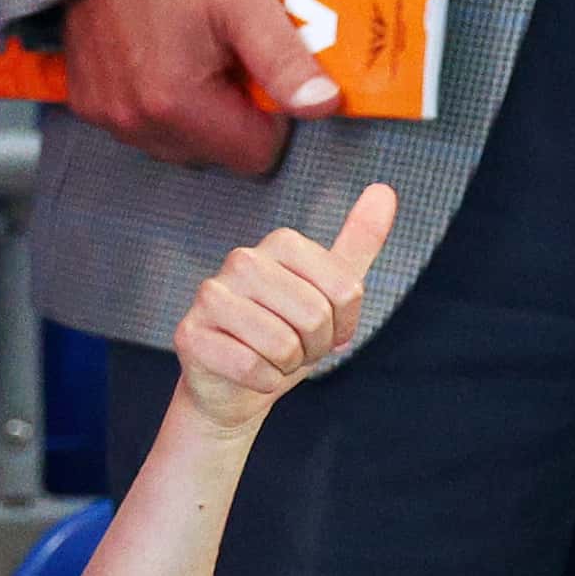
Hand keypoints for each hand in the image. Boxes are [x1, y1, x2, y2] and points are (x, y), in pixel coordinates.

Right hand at [61, 0, 338, 175]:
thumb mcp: (246, 1)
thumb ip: (285, 61)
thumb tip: (323, 106)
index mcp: (175, 103)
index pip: (252, 154)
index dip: (270, 115)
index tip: (261, 69)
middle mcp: (133, 120)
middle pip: (214, 152)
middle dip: (232, 113)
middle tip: (229, 54)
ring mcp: (103, 112)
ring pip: (177, 142)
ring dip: (196, 110)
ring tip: (196, 51)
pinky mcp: (85, 99)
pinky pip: (140, 125)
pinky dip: (158, 101)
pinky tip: (163, 54)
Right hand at [169, 186, 397, 435]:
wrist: (235, 386)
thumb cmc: (286, 335)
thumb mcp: (330, 290)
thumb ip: (358, 241)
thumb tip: (384, 189)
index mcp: (281, 242)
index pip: (346, 290)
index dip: (343, 325)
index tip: (324, 330)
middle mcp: (242, 259)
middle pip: (315, 316)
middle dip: (314, 348)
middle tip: (294, 349)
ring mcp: (210, 294)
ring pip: (282, 344)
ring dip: (286, 366)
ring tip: (270, 359)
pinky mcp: (190, 333)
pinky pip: (252, 367)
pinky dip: (261, 382)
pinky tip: (248, 373)